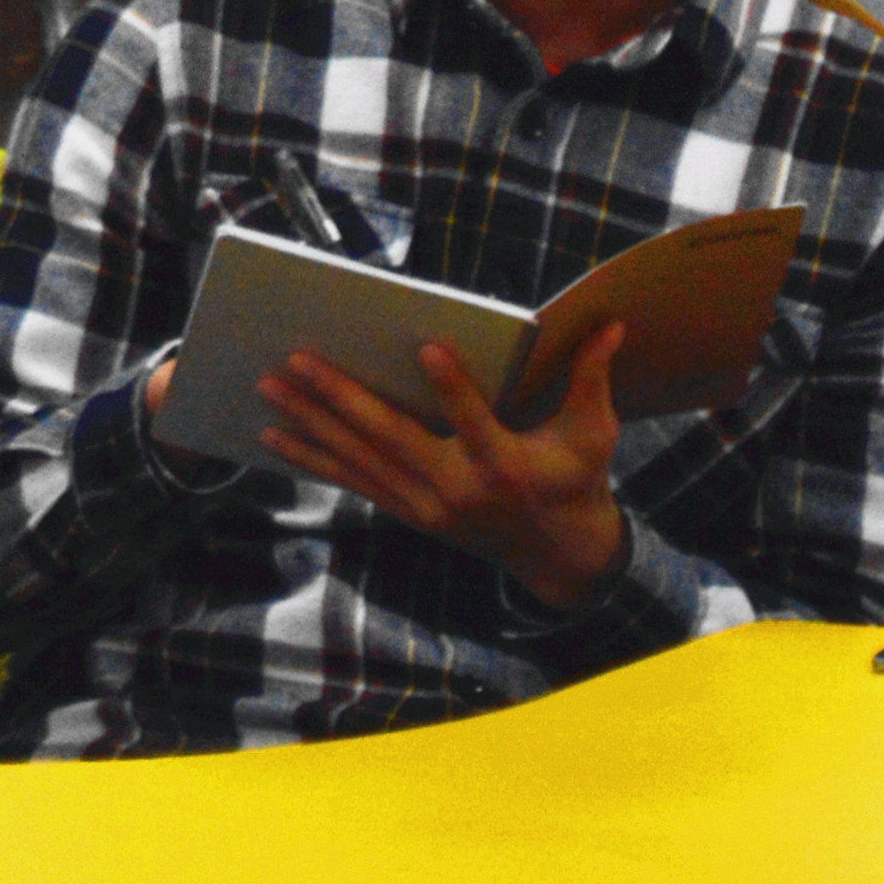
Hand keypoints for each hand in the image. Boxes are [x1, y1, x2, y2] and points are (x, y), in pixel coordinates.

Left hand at [257, 323, 629, 611]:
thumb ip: (594, 379)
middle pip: (393, 438)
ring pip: (361, 460)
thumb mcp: (594, 434)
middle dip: (340, 397)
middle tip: (297, 359)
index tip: (424, 345)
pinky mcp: (410, 513)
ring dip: (310, 424)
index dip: (453, 386)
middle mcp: (461, 490)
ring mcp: (429, 506)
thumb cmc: (578, 482)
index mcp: (508, 466)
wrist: (562, 557)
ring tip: (268, 387)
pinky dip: (313, 460)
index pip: (477, 421)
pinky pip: (354, 482)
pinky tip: (274, 435)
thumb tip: (614, 326)